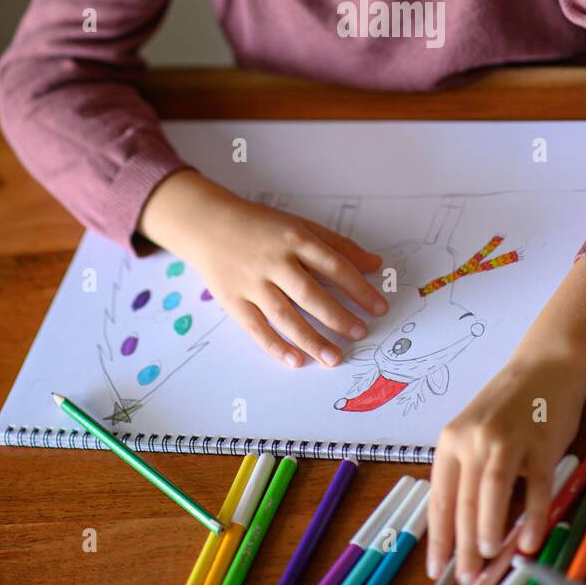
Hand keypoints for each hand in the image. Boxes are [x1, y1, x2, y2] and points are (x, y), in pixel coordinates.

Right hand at [186, 191, 387, 367]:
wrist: (207, 224)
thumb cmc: (260, 226)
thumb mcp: (300, 226)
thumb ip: (338, 246)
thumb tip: (376, 264)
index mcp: (295, 239)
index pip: (335, 266)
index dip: (360, 289)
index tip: (379, 308)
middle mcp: (275, 261)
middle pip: (311, 294)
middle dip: (339, 317)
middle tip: (360, 333)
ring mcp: (252, 283)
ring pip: (285, 316)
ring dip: (311, 339)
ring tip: (334, 357)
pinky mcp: (233, 301)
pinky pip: (256, 328)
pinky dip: (275, 346)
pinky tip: (295, 361)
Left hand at [426, 351, 585, 584]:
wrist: (546, 367)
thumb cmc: (508, 405)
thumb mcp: (475, 433)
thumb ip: (469, 472)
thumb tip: (464, 529)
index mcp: (453, 440)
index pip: (440, 496)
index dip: (437, 536)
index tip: (436, 568)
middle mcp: (475, 439)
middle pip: (463, 499)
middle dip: (462, 545)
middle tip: (465, 578)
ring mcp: (508, 440)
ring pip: (491, 491)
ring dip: (487, 528)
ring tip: (486, 557)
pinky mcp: (541, 443)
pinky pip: (536, 486)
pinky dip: (532, 516)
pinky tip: (529, 540)